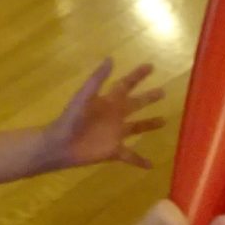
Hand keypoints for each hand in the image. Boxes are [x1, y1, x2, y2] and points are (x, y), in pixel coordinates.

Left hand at [43, 58, 163, 171]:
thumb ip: (98, 79)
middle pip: (136, 104)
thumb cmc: (71, 119)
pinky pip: (130, 156)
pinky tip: (150, 165)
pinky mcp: (114, 150)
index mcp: (108, 101)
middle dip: (149, 98)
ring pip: (137, 127)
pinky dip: (140, 160)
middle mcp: (115, 115)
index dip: (138, 75)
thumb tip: (111, 59)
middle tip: (163, 92)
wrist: (61, 144)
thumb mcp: (84, 96)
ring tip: (164, 121)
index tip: (151, 66)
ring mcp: (116, 134)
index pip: (126, 84)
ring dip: (150, 124)